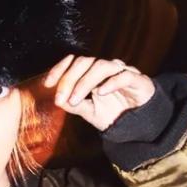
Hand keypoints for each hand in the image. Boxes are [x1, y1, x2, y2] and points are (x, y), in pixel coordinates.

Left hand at [41, 55, 155, 131]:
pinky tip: (101, 92)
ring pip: (102, 66)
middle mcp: (107, 69)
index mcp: (94, 73)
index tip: (48, 83)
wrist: (138, 124)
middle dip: (69, 79)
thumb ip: (74, 104)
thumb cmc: (113, 114)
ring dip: (85, 82)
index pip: (74, 62)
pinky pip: (124, 76)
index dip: (60, 69)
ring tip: (76, 99)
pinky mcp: (138, 81)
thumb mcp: (89, 111)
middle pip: (85, 62)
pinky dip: (111, 82)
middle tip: (61, 98)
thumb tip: (58, 99)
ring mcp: (123, 72)